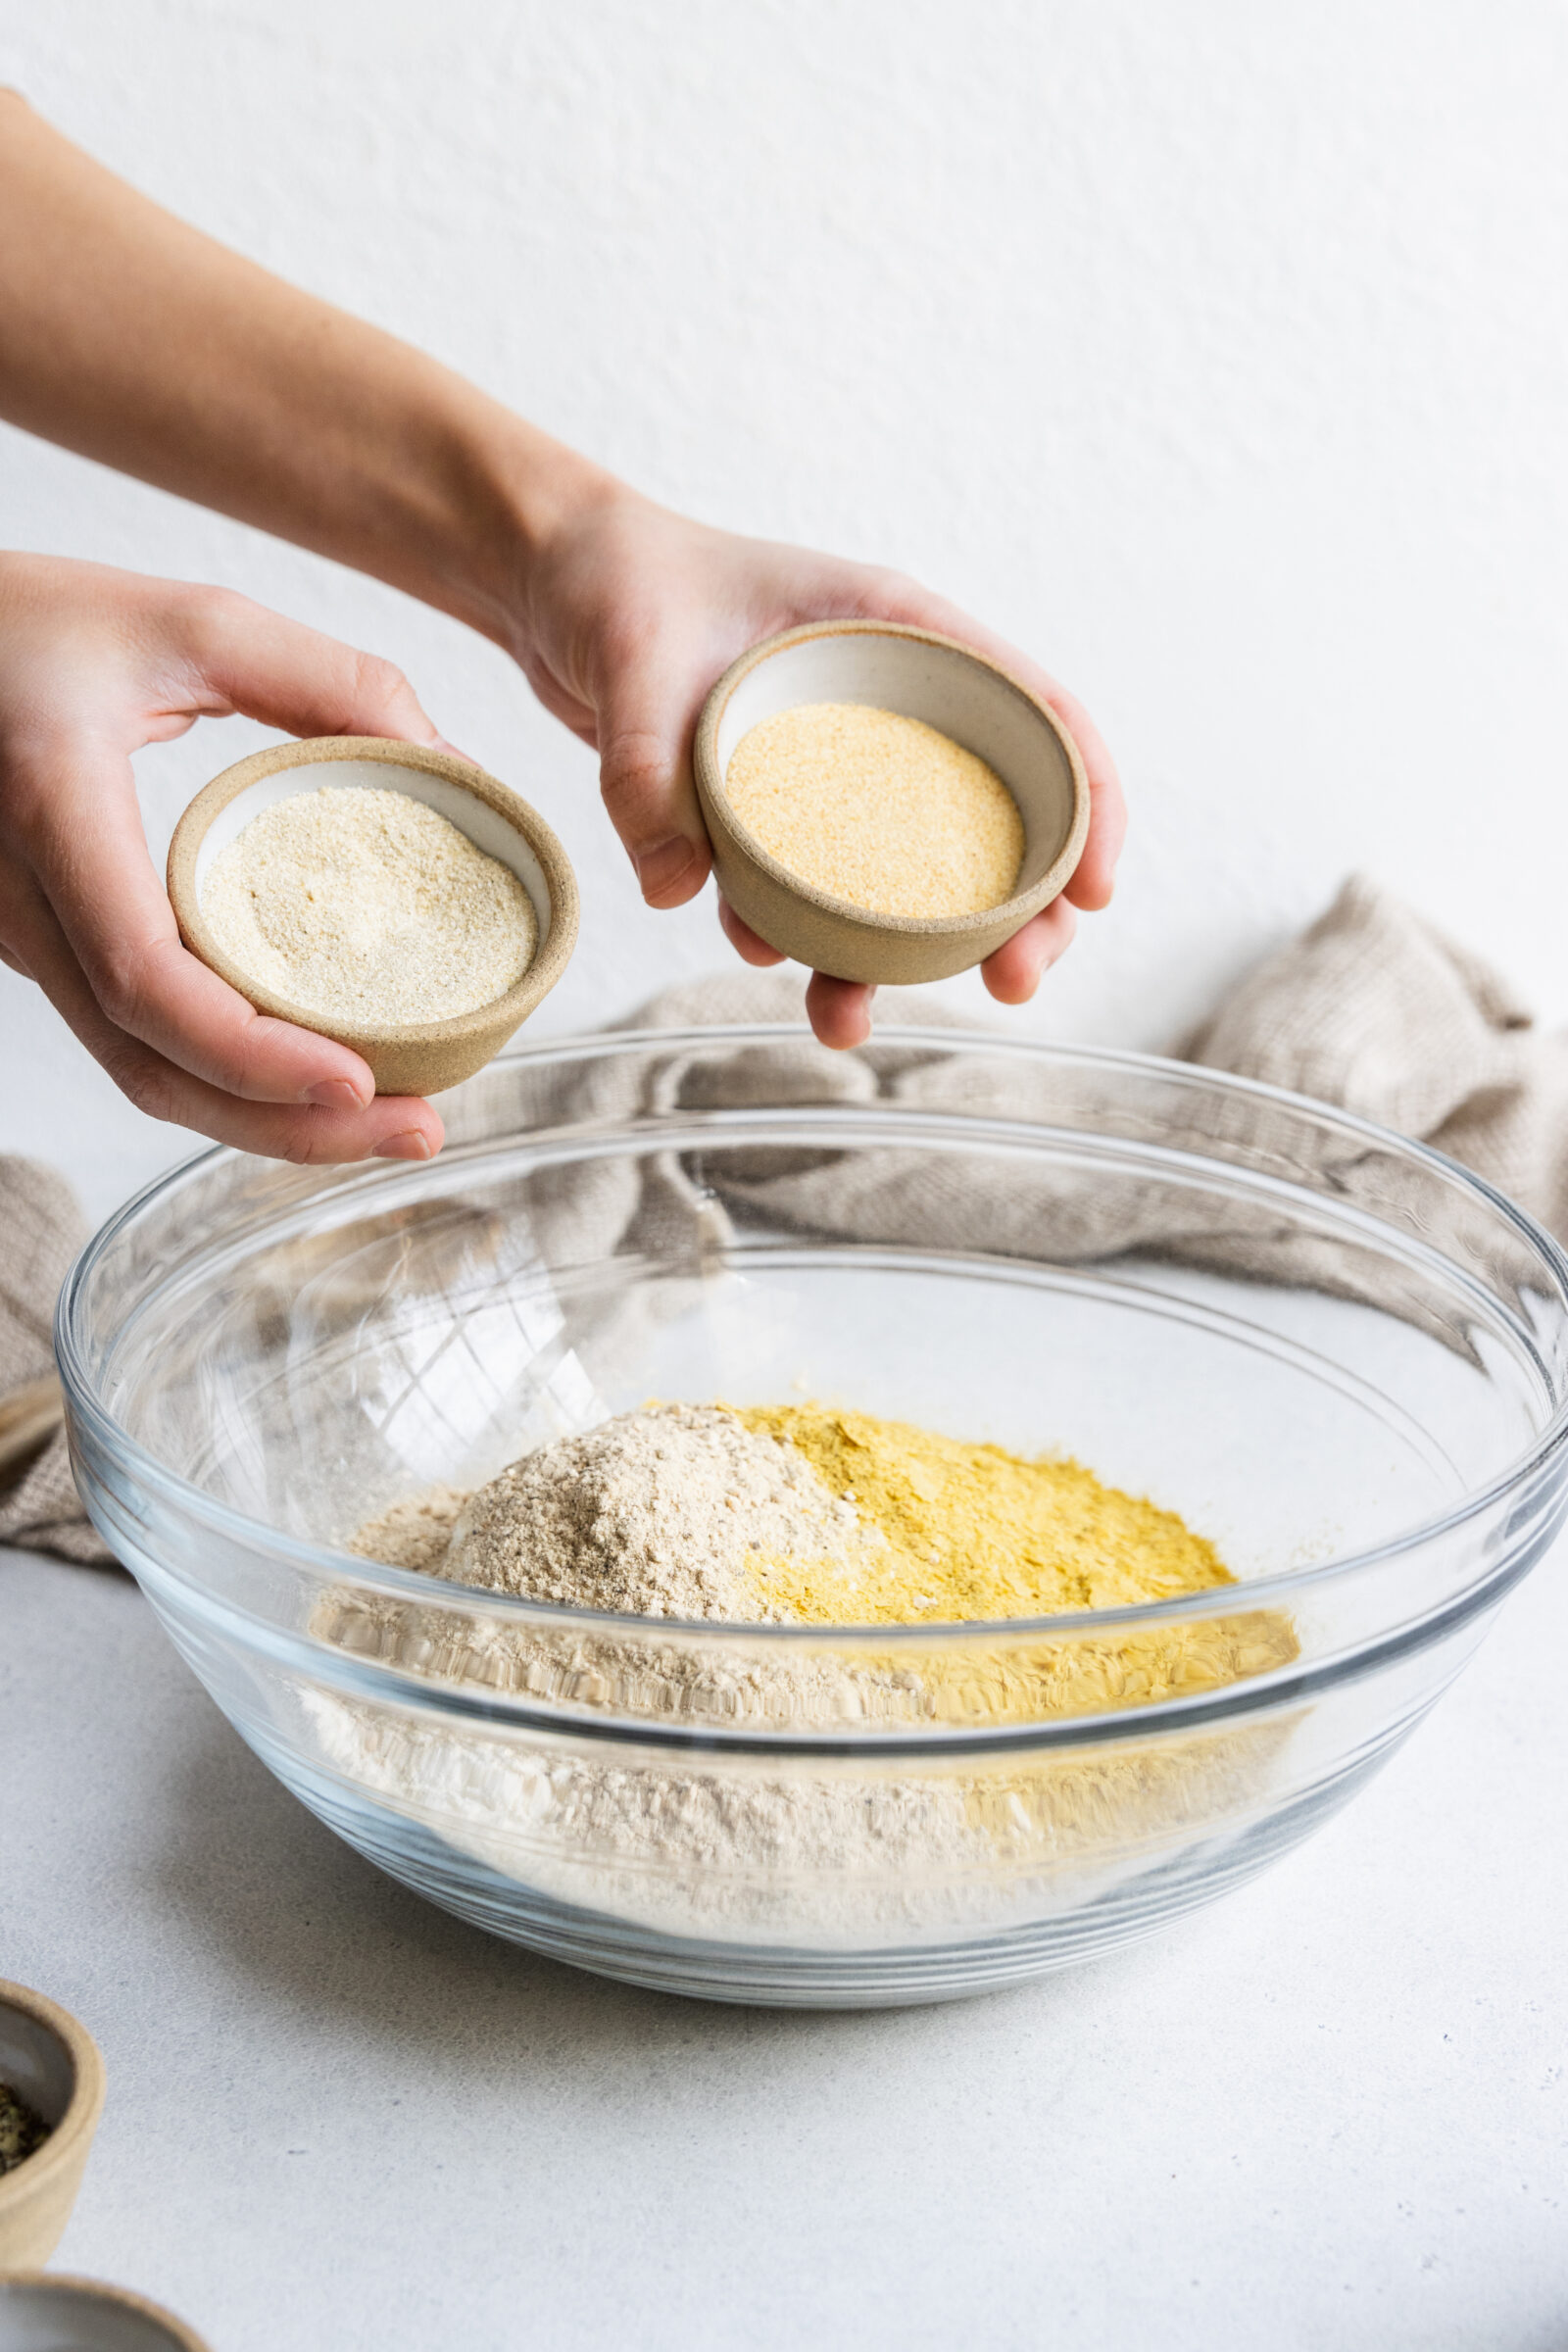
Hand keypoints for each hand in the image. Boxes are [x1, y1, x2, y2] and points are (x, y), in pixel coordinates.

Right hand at [0, 552, 447, 1161]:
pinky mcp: (45, 951)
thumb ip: (326, 680)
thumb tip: (450, 760)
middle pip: (151, 1065)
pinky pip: (133, 1043)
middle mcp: (22, 900)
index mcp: (55, 810)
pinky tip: (315, 1081)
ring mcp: (24, 940)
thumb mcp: (187, 621)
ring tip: (391, 1123)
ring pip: (139, 1073)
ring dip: (264, 1121)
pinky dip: (226, 1081)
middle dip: (288, 1125)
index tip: (359, 1078)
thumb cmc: (33, 622)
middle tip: (420, 1130)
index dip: (252, 1052)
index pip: (147, 978)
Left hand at [516, 485, 1125, 1047]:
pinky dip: (798, 938)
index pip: (1036, 713)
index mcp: (898, 633)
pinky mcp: (772, 808)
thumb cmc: (614, 579)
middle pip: (994, 815)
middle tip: (1016, 986)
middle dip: (1018, 913)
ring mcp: (831, 762)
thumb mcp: (633, 656)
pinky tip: (770, 964)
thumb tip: (679, 889)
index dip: (1090, 802)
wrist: (549, 582)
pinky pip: (808, 889)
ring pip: (901, 874)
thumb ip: (648, 766)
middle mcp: (882, 702)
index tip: (1095, 892)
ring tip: (853, 1018)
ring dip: (896, 957)